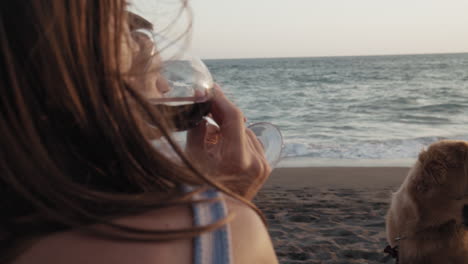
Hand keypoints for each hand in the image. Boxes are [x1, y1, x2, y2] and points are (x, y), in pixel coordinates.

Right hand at [186, 84, 270, 199]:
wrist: (218, 215)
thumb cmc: (200, 188)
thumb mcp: (193, 158)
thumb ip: (198, 131)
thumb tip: (204, 112)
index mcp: (236, 159)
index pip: (234, 117)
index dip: (222, 99)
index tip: (212, 89)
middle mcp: (255, 161)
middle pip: (239, 124)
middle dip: (220, 116)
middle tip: (204, 109)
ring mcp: (263, 165)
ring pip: (245, 132)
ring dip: (229, 130)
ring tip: (212, 140)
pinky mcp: (265, 168)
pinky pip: (251, 143)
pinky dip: (238, 141)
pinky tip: (224, 148)